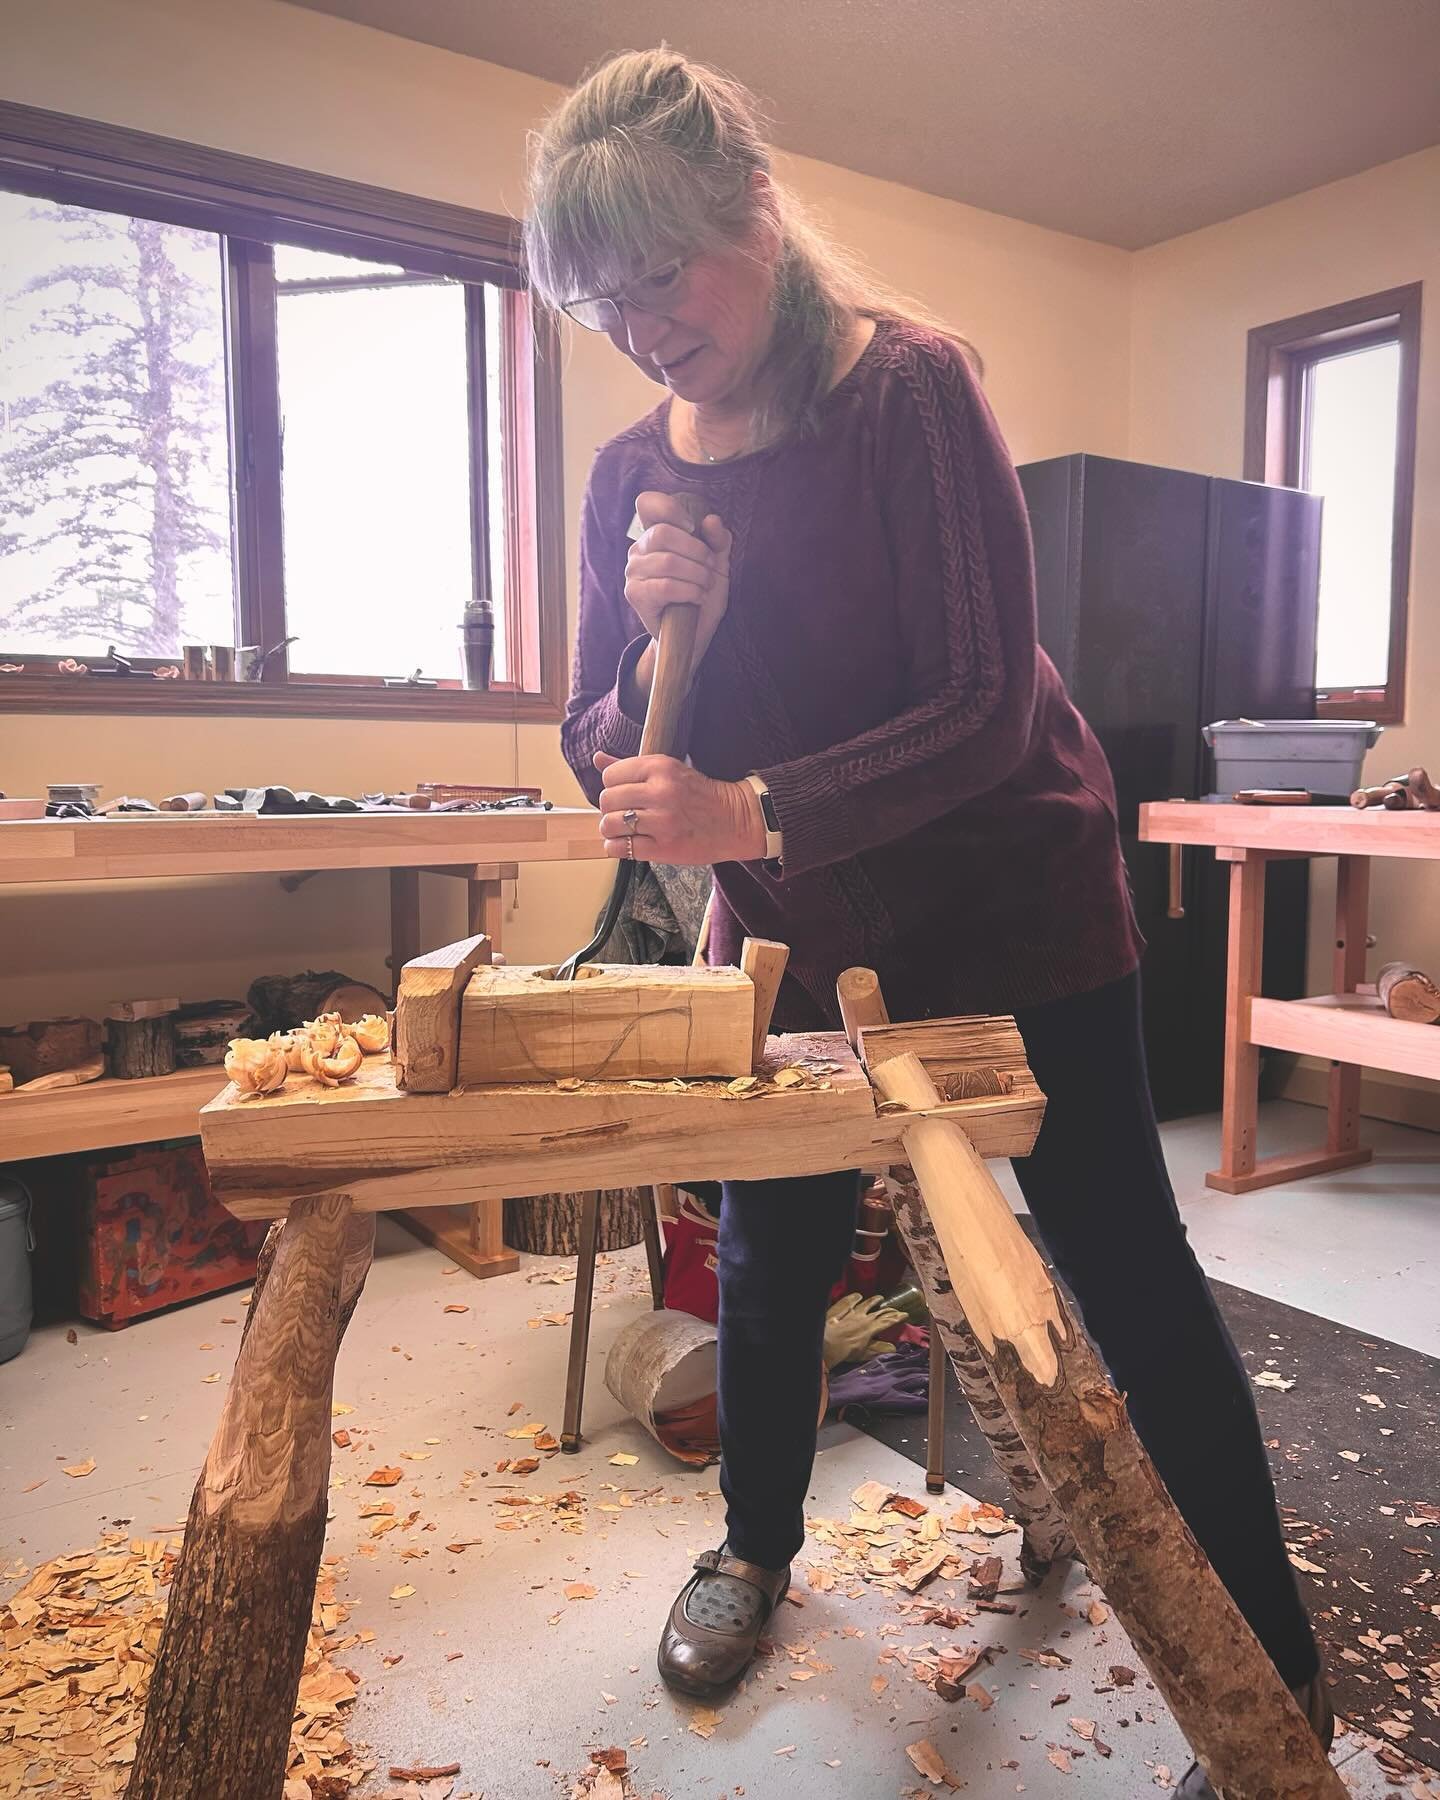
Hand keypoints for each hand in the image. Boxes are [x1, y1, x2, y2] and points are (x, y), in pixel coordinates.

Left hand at [594, 751, 764, 865]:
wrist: (734, 820)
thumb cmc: (699, 795)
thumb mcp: (669, 770)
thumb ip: (630, 766)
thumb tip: (597, 758)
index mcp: (660, 767)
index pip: (610, 775)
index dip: (613, 786)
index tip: (625, 794)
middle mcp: (660, 792)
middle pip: (607, 800)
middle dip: (611, 809)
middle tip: (625, 814)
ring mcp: (662, 821)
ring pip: (609, 825)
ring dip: (611, 830)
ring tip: (625, 830)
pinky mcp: (663, 847)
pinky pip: (620, 848)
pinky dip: (617, 848)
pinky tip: (629, 844)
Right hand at [625, 490, 731, 674]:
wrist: (695, 633)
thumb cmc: (702, 593)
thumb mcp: (717, 564)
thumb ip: (718, 541)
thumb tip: (711, 520)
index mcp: (654, 534)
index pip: (647, 504)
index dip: (670, 508)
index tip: (693, 527)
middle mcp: (638, 550)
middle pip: (662, 533)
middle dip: (696, 550)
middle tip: (709, 567)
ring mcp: (632, 572)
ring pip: (667, 562)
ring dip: (697, 575)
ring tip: (705, 586)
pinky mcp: (635, 595)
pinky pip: (665, 586)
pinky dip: (689, 591)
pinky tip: (697, 598)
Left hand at [823, 1292, 907, 1368]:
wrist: (828, 1343)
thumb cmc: (846, 1351)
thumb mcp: (865, 1353)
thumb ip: (879, 1349)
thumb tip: (893, 1348)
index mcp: (871, 1328)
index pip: (887, 1321)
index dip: (897, 1318)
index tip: (905, 1314)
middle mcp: (864, 1318)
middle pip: (879, 1312)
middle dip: (888, 1310)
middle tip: (895, 1309)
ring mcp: (852, 1312)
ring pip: (866, 1304)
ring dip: (873, 1300)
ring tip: (879, 1297)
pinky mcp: (840, 1309)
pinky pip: (849, 1301)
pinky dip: (854, 1298)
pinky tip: (858, 1295)